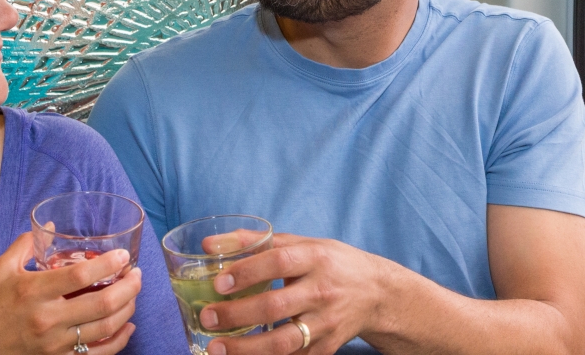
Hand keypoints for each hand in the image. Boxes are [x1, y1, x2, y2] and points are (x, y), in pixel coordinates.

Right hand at [0, 233, 141, 354]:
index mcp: (33, 292)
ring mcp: (54, 344)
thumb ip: (26, 245)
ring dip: (127, 309)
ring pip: (104, 328)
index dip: (108, 264)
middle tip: (137, 275)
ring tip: (133, 295)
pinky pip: (97, 354)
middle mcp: (47, 319)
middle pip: (101, 303)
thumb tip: (49, 223)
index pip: (80, 276)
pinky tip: (127, 326)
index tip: (123, 256)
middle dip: (129, 287)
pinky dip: (119, 340)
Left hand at [199, 234, 392, 354]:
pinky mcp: (325, 349)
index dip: (247, 271)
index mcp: (316, 258)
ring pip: (283, 342)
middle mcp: (322, 292)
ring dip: (246, 348)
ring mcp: (325, 324)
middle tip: (207, 317)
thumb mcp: (301, 243)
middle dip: (237, 314)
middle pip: (276, 306)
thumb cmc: (330, 263)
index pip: (279, 262)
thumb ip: (255, 241)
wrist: (376, 293)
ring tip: (216, 347)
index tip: (219, 282)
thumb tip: (208, 244)